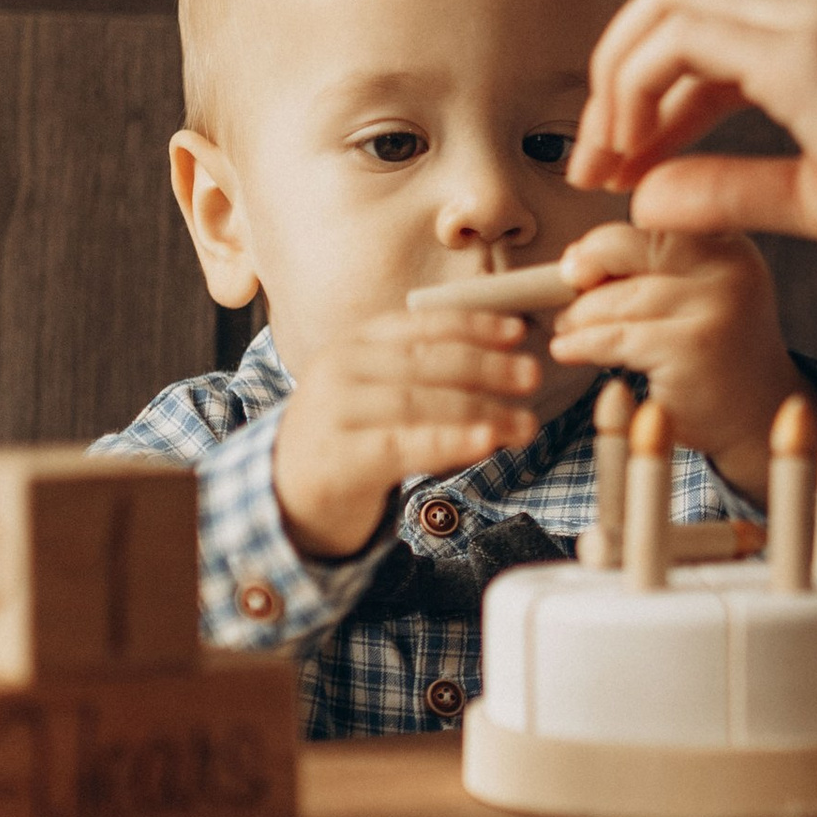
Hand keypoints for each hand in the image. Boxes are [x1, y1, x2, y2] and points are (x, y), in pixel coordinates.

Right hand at [271, 303, 543, 560]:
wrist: (284, 491)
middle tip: (532, 377)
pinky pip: (402, 444)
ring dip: (481, 411)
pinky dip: (449, 441)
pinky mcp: (337, 458)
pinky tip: (486, 441)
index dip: (473, 325)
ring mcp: (334, 412)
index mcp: (354, 343)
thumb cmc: (348, 437)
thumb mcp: (377, 391)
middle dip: (487, 368)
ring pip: (420, 403)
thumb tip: (506, 363)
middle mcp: (340, 368)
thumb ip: (426, 374)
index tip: (519, 333)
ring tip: (525, 424)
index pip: (420, 324)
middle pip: (426, 362)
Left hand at [544, 223, 795, 500]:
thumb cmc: (715, 356)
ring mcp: (714, 308)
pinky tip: (569, 350)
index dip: (605, 242)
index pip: (652, 221)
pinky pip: (614, 338)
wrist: (756, 417)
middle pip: (627, 248)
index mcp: (729, 247)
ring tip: (568, 329)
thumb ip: (651, 270)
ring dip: (578, 316)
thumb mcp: (696, 297)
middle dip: (585, 271)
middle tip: (566, 295)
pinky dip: (581, 344)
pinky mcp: (690, 349)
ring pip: (616, 299)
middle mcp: (729, 269)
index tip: (580, 266)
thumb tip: (575, 260)